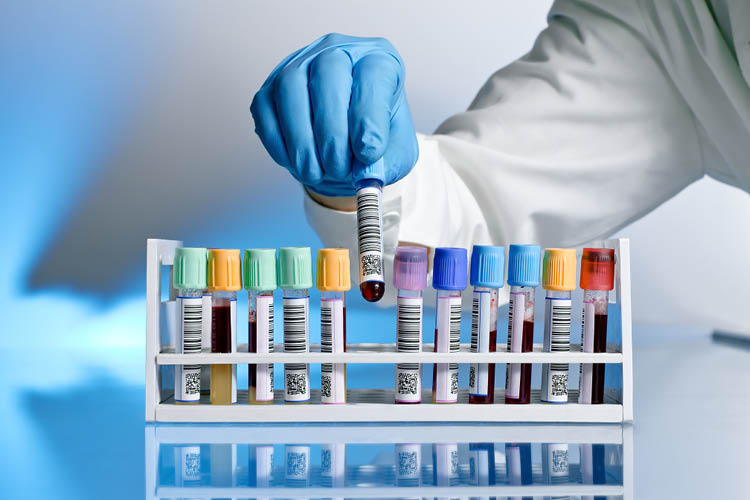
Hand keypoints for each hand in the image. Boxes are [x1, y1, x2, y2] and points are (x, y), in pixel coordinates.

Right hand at [250, 33, 418, 196]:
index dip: (369, 116)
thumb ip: (386, 163)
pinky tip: (295, 163)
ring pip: (290, 88)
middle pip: (328, 73)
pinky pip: (265, 108)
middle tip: (337, 168)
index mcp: (378, 59)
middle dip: (332, 130)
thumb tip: (367, 174)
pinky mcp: (271, 87)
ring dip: (301, 138)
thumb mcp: (394, 154)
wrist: (347, 144)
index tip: (368, 153)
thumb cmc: (374, 138)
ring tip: (314, 173)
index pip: (373, 73)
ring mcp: (299, 65)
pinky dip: (278, 141)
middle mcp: (338, 52)